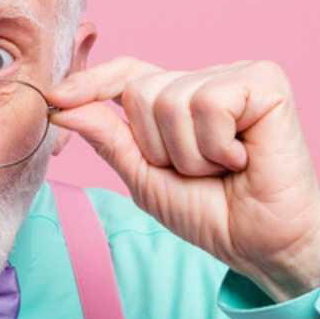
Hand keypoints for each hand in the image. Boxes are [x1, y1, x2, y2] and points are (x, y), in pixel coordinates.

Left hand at [49, 57, 319, 301]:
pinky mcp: (265, 82)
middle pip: (142, 91)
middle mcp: (206, 79)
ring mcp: (236, 76)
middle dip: (158, 147)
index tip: (54, 100)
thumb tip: (61, 105)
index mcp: (179, 99)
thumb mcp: (144, 177)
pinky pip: (209, 103)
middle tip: (199, 171)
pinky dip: (216, 145)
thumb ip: (108, 138)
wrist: (261, 243)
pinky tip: (242, 158)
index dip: (91, 83)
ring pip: (172, 100)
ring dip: (190, 153)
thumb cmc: (211, 213)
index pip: (128, 75)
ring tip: (223, 168)